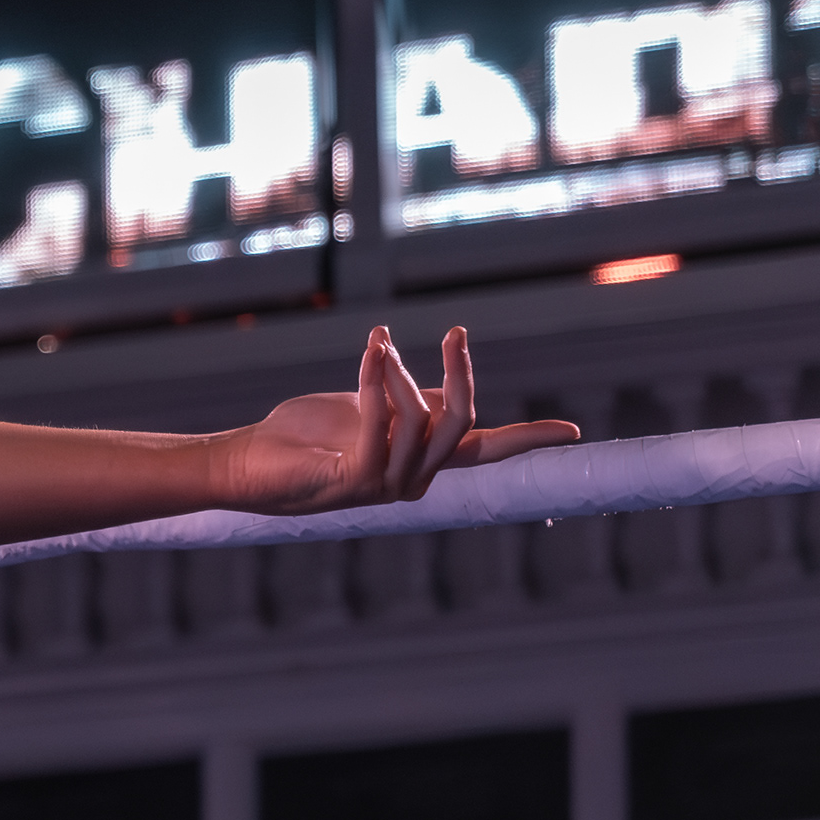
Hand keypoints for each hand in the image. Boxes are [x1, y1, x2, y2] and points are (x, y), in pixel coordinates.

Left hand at [205, 326, 578, 516]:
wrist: (247, 461)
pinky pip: (381, 423)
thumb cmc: (303, 435)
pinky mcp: (353, 480)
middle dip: (462, 373)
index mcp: (422, 463)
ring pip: (419, 417)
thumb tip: (441, 394)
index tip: (573, 433)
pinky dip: (378, 380)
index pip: (486, 450)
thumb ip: (405, 403)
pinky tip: (372, 353)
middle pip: (461, 423)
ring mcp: (384, 487)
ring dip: (397, 371)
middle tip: (457, 332)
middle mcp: (412, 481)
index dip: (528, 438)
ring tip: (377, 343)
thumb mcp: (365, 410)